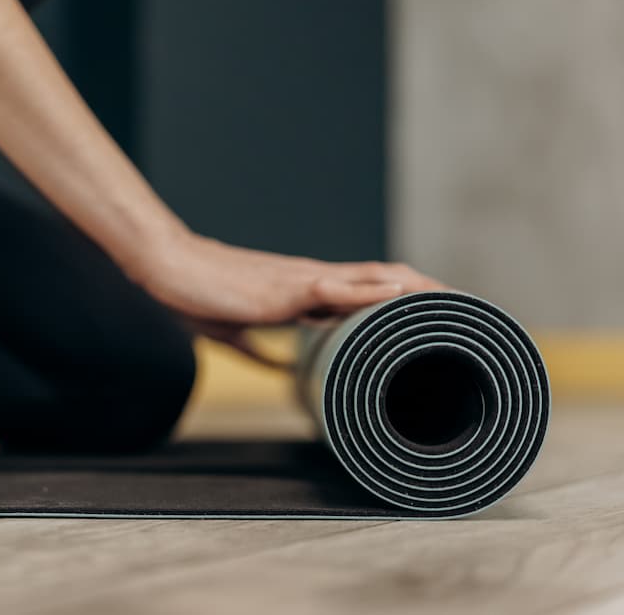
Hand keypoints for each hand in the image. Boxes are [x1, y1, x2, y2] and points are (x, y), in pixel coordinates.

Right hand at [130, 231, 445, 365]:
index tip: (434, 313)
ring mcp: (304, 281)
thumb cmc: (197, 294)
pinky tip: (405, 297)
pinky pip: (341, 289)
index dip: (402, 298)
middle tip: (468, 309)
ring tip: (457, 302)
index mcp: (303, 290)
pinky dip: (375, 293)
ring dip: (418, 290)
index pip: (365, 290)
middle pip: (385, 280)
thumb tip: (282, 369)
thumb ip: (261, 350)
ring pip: (375, 279)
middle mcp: (313, 280)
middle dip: (428, 293)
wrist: (169, 269)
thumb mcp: (234, 331)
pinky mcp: (289, 289)